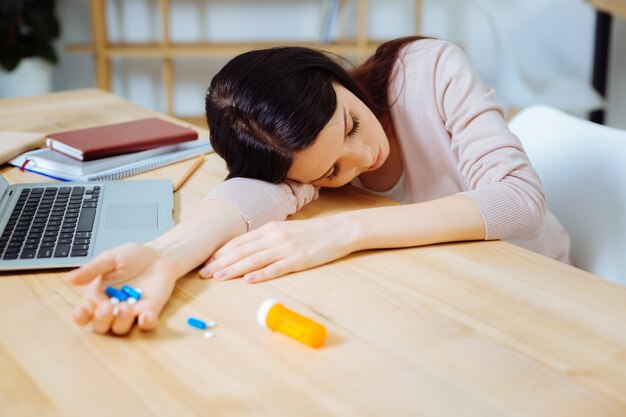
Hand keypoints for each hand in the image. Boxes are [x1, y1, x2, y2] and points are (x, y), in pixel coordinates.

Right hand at [67, 242, 179, 334]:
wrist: (157, 256)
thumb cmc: (131, 257)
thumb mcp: (110, 258)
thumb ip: (92, 269)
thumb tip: (70, 278)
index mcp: (98, 297)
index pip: (84, 313)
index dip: (81, 316)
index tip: (82, 310)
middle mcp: (112, 308)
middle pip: (100, 326)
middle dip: (101, 320)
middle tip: (107, 307)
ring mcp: (131, 312)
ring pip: (120, 328)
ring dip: (121, 322)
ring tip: (126, 307)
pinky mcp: (149, 311)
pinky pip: (146, 324)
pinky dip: (146, 323)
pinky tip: (146, 316)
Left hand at [199, 216, 355, 282]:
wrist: (338, 231)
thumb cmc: (311, 233)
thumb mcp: (285, 230)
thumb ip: (266, 238)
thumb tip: (247, 250)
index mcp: (270, 228)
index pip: (240, 241)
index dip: (221, 252)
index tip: (207, 262)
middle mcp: (274, 237)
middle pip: (242, 251)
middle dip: (221, 263)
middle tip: (205, 273)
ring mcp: (286, 248)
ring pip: (254, 260)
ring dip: (234, 269)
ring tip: (219, 278)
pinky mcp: (298, 260)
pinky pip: (276, 268)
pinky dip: (261, 274)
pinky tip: (248, 280)